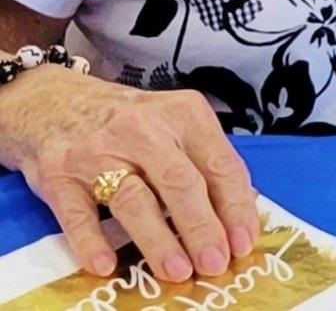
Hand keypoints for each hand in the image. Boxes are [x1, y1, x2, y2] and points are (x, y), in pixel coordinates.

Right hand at [0, 67, 257, 281]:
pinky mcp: (59, 175)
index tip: (244, 242)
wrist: (54, 102)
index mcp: (184, 115)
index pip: (220, 165)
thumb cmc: (129, 122)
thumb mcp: (175, 124)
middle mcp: (142, 130)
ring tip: (177, 270)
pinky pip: (77, 214)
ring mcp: (97, 152)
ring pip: (134, 200)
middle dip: (202, 228)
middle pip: (181, 183)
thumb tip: (238, 213)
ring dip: (158, 239)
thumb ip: (205, 161)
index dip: (235, 207)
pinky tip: (107, 265)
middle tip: (215, 263)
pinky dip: (92, 241)